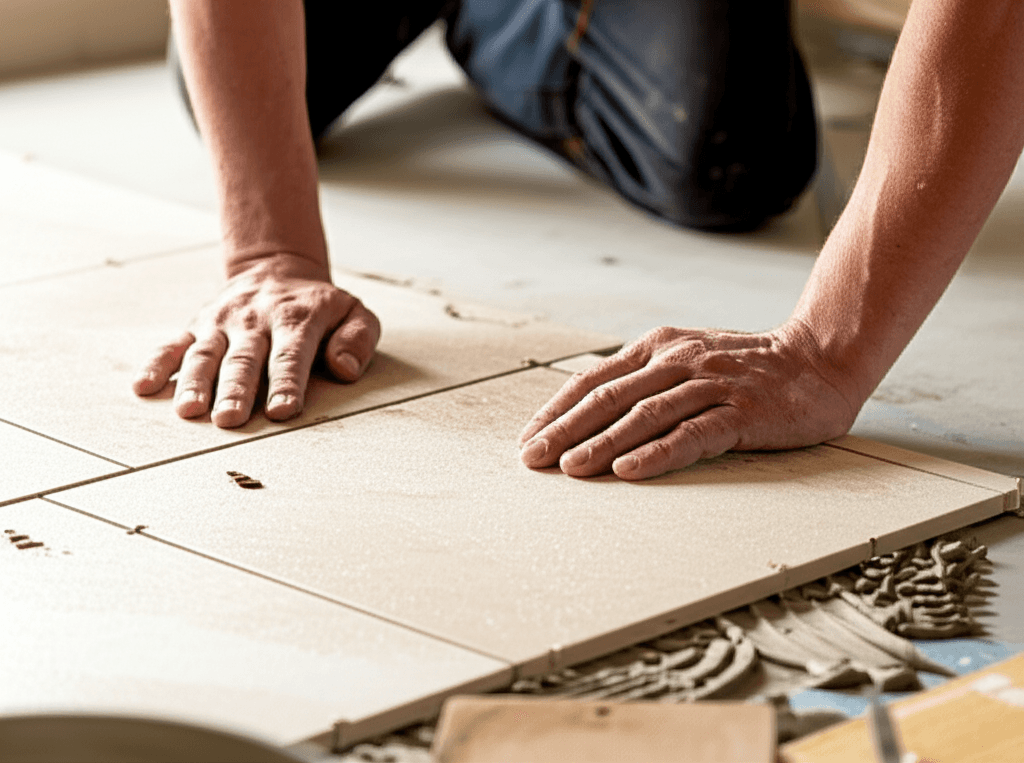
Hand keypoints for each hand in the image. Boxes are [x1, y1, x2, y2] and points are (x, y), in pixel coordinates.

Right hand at [133, 253, 380, 427]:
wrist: (277, 268)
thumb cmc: (320, 305)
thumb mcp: (354, 312)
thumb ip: (358, 338)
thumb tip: (344, 368)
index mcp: (296, 318)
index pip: (291, 355)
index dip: (287, 384)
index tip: (282, 412)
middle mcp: (254, 320)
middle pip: (244, 359)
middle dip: (236, 390)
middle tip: (229, 419)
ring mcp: (222, 323)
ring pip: (206, 354)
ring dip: (196, 383)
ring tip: (189, 411)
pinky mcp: (198, 325)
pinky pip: (174, 345)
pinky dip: (157, 365)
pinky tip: (144, 387)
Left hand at [519, 322, 859, 479]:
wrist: (819, 359)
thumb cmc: (747, 368)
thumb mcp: (688, 360)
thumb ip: (646, 379)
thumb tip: (591, 415)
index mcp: (659, 347)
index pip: (595, 380)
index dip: (557, 410)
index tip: (529, 438)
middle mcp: (678, 361)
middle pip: (609, 398)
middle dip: (565, 430)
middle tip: (533, 458)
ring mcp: (710, 384)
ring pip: (644, 416)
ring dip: (603, 443)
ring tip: (571, 469)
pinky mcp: (741, 411)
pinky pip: (692, 434)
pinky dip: (657, 453)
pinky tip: (630, 470)